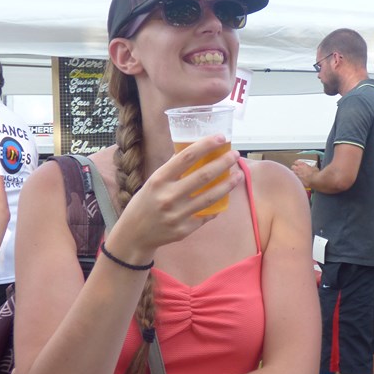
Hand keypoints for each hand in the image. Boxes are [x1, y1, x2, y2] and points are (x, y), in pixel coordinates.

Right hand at [107, 135, 241, 255]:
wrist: (134, 235)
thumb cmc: (145, 202)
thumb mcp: (153, 181)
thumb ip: (173, 169)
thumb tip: (196, 150)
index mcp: (159, 179)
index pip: (186, 157)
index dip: (206, 145)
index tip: (221, 138)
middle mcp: (168, 196)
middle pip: (203, 176)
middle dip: (223, 163)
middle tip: (235, 155)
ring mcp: (177, 215)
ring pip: (210, 197)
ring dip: (228, 184)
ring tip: (239, 175)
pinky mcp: (185, 230)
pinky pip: (206, 215)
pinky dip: (217, 206)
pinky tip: (225, 197)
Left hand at [290, 160, 315, 187]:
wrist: (315, 180)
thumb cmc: (316, 174)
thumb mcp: (314, 168)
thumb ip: (311, 167)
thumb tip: (311, 169)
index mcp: (302, 164)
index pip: (296, 162)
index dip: (297, 163)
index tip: (298, 164)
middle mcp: (297, 169)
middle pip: (292, 167)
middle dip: (294, 168)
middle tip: (297, 170)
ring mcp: (296, 175)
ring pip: (292, 173)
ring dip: (294, 174)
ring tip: (297, 175)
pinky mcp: (297, 181)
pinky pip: (295, 179)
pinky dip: (296, 180)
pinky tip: (299, 181)